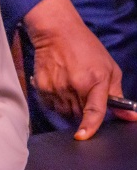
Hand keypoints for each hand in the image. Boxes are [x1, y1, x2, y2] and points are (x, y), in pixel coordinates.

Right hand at [24, 0, 136, 139]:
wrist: (57, 33)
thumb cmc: (86, 48)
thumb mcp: (109, 68)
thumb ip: (118, 95)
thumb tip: (130, 117)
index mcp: (94, 81)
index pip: (94, 111)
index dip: (90, 126)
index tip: (83, 136)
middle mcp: (73, 86)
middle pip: (78, 115)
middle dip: (83, 111)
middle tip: (84, 94)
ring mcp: (55, 87)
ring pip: (64, 112)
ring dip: (69, 107)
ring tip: (71, 88)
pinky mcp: (41, 87)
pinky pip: (50, 106)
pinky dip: (56, 102)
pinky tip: (59, 87)